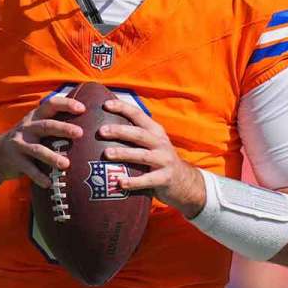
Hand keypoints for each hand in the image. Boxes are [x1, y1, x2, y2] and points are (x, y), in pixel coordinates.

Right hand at [0, 96, 84, 188]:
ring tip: (66, 164)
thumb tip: (86, 120)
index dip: (66, 104)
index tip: (82, 108)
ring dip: (52, 157)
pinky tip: (49, 183)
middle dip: (63, 128)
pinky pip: (28, 169)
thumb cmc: (27, 139)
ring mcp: (20, 144)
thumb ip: (54, 122)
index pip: (51, 104)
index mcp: (35, 116)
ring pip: (37, 150)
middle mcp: (27, 127)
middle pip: (46, 126)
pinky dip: (39, 176)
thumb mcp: (36, 125)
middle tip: (80, 133)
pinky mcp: (15, 160)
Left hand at [100, 99, 205, 217]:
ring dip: (124, 153)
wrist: (185, 181)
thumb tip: (105, 126)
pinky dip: (133, 181)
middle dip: (120, 131)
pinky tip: (120, 182)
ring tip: (107, 153)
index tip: (105, 104)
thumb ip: (136, 135)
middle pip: (139, 134)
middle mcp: (160, 143)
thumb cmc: (160, 159)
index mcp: (155, 131)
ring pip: (142, 155)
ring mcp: (164, 160)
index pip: (138, 114)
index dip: (123, 108)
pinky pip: (147, 180)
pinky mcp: (165, 178)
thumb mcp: (153, 142)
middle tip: (101, 131)